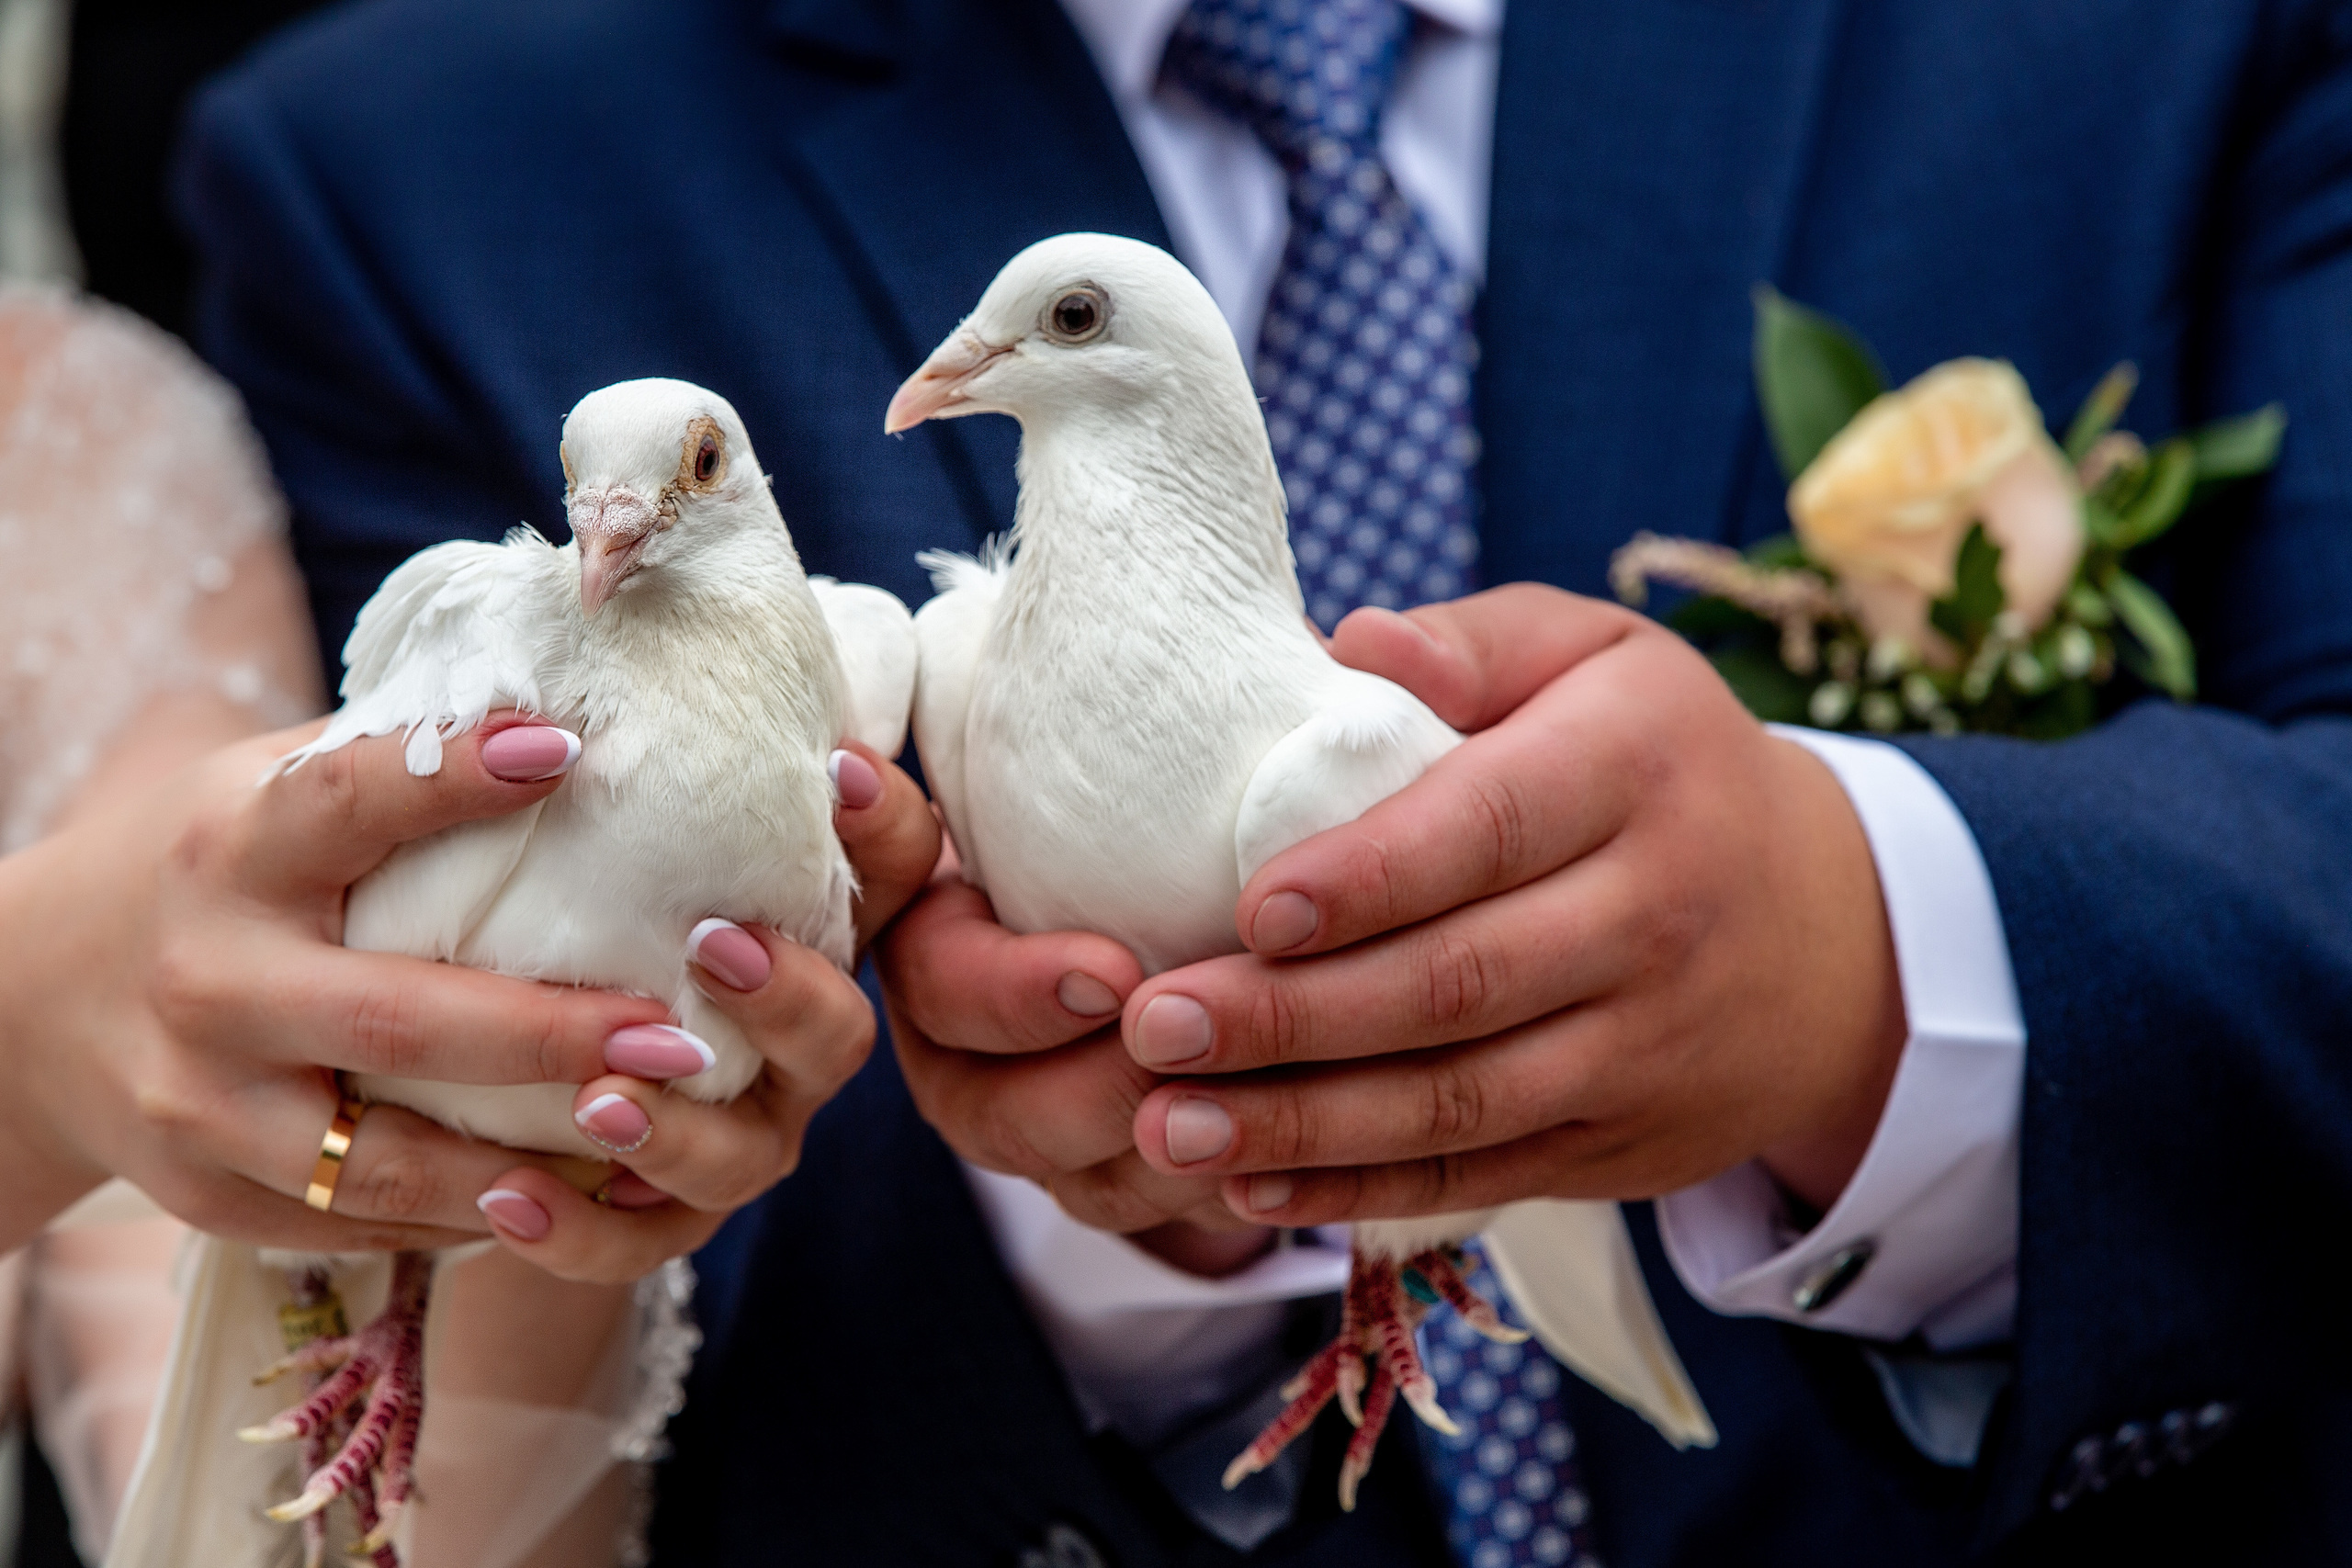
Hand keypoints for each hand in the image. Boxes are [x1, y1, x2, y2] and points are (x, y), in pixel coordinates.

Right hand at [0, 724, 929, 1279]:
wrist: (33, 1000)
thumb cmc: (213, 866)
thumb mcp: (267, 791)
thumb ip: (390, 767)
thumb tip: (570, 702)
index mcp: (232, 851)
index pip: (343, 801)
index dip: (450, 776)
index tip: (568, 750)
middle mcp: (209, 980)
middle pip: (394, 1021)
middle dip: (547, 1036)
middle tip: (675, 1038)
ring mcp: (200, 1104)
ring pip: (382, 1162)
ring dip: (524, 1166)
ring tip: (647, 1140)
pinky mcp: (206, 1195)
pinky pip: (355, 1223)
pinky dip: (461, 1219)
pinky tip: (561, 1197)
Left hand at [479, 741, 941, 1279]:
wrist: (505, 1078)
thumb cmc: (580, 904)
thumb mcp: (614, 824)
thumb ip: (659, 752)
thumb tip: (640, 623)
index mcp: (816, 938)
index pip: (894, 878)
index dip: (885, 830)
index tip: (835, 770)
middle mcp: (795, 1051)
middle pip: (839, 1037)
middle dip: (787, 995)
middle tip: (715, 942)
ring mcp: (736, 1142)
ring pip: (742, 1158)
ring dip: (678, 1131)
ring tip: (599, 1100)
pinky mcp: (652, 1221)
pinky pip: (630, 1246)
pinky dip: (573, 1232)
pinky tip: (504, 1199)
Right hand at [881, 842, 1279, 1272]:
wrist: (1145, 898)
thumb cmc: (1080, 823)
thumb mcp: (1008, 799)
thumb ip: (917, 807)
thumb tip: (849, 771)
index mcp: (927, 967)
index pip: (946, 991)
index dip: (1022, 994)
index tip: (1114, 970)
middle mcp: (963, 1070)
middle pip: (1007, 1114)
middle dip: (1105, 1088)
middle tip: (1200, 1045)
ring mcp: (1041, 1141)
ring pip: (1093, 1183)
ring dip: (1175, 1149)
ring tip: (1262, 1099)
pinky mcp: (1119, 1186)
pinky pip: (1169, 1217)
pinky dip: (1229, 1188)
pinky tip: (1296, 1152)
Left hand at [1118, 585, 1905, 1226]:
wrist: (1832, 936)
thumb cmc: (1661, 762)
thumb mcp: (1600, 660)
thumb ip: (1475, 643)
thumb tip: (1346, 641)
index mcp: (1637, 772)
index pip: (1492, 827)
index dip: (1370, 876)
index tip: (1250, 907)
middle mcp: (1654, 917)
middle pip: (1459, 983)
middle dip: (1294, 1017)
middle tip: (1157, 1026)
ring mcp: (1643, 1046)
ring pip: (1459, 1101)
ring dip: (1305, 1123)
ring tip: (1169, 1123)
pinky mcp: (1621, 1144)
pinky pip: (1479, 1176)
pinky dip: (1361, 1190)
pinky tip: (1252, 1187)